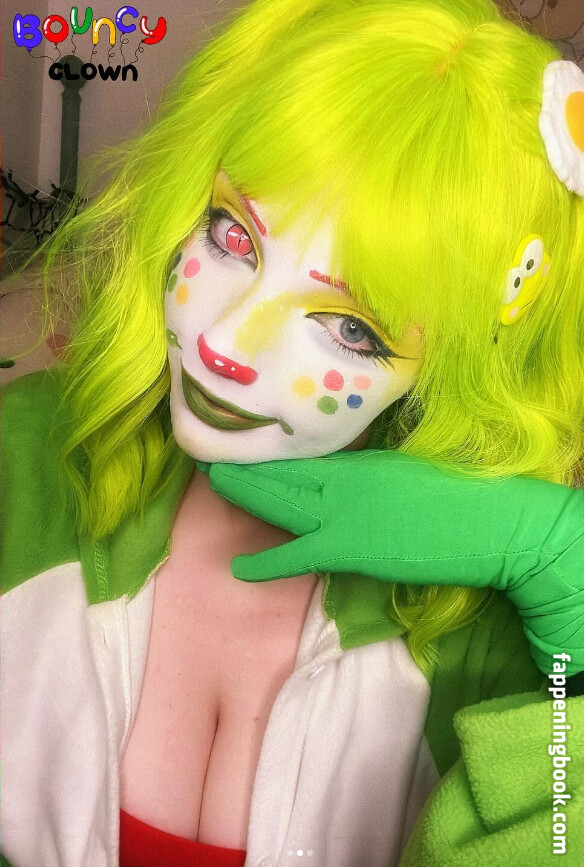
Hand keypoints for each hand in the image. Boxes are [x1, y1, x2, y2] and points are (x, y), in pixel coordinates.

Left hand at [208, 450, 583, 674]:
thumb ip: (368, 471)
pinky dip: (267, 561)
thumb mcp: (405, 470)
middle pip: (282, 475)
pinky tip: (240, 566)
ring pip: (281, 503)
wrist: (487, 524)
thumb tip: (344, 472)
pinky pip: (297, 554)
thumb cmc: (457, 496)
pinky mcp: (349, 549)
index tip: (237, 446)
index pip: (300, 457)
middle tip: (209, 459)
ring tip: (213, 482)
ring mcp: (342, 514)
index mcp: (358, 462)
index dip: (265, 455)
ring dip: (245, 494)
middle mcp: (342, 482)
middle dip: (244, 470)